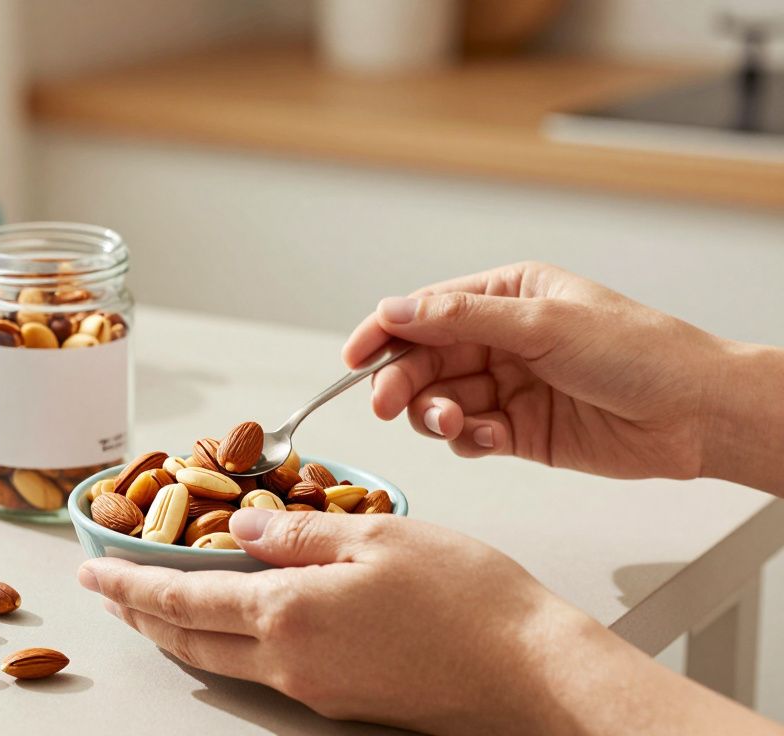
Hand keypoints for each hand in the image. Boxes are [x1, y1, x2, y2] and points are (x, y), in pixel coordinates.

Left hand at [78, 510, 778, 734]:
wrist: (530, 671)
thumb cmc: (469, 599)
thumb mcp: (377, 537)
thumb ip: (299, 534)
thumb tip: (243, 531)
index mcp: (288, 614)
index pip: (181, 599)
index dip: (130, 585)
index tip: (93, 573)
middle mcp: (290, 661)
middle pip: (188, 640)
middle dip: (141, 614)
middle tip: (109, 590)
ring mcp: (315, 687)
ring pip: (222, 659)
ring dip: (180, 630)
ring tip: (156, 604)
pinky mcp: (342, 698)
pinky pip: (263, 668)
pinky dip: (228, 640)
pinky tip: (237, 618)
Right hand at [342, 261, 727, 480]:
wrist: (696, 414)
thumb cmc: (640, 352)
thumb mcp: (542, 324)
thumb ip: (460, 320)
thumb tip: (393, 311)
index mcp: (506, 296)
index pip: (425, 311)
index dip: (383, 332)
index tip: (352, 358)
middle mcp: (502, 339)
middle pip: (424, 360)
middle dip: (404, 383)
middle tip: (389, 404)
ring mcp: (508, 386)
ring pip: (440, 401)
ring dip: (436, 415)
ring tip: (455, 424)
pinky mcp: (519, 431)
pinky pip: (468, 436)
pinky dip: (467, 440)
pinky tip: (488, 440)